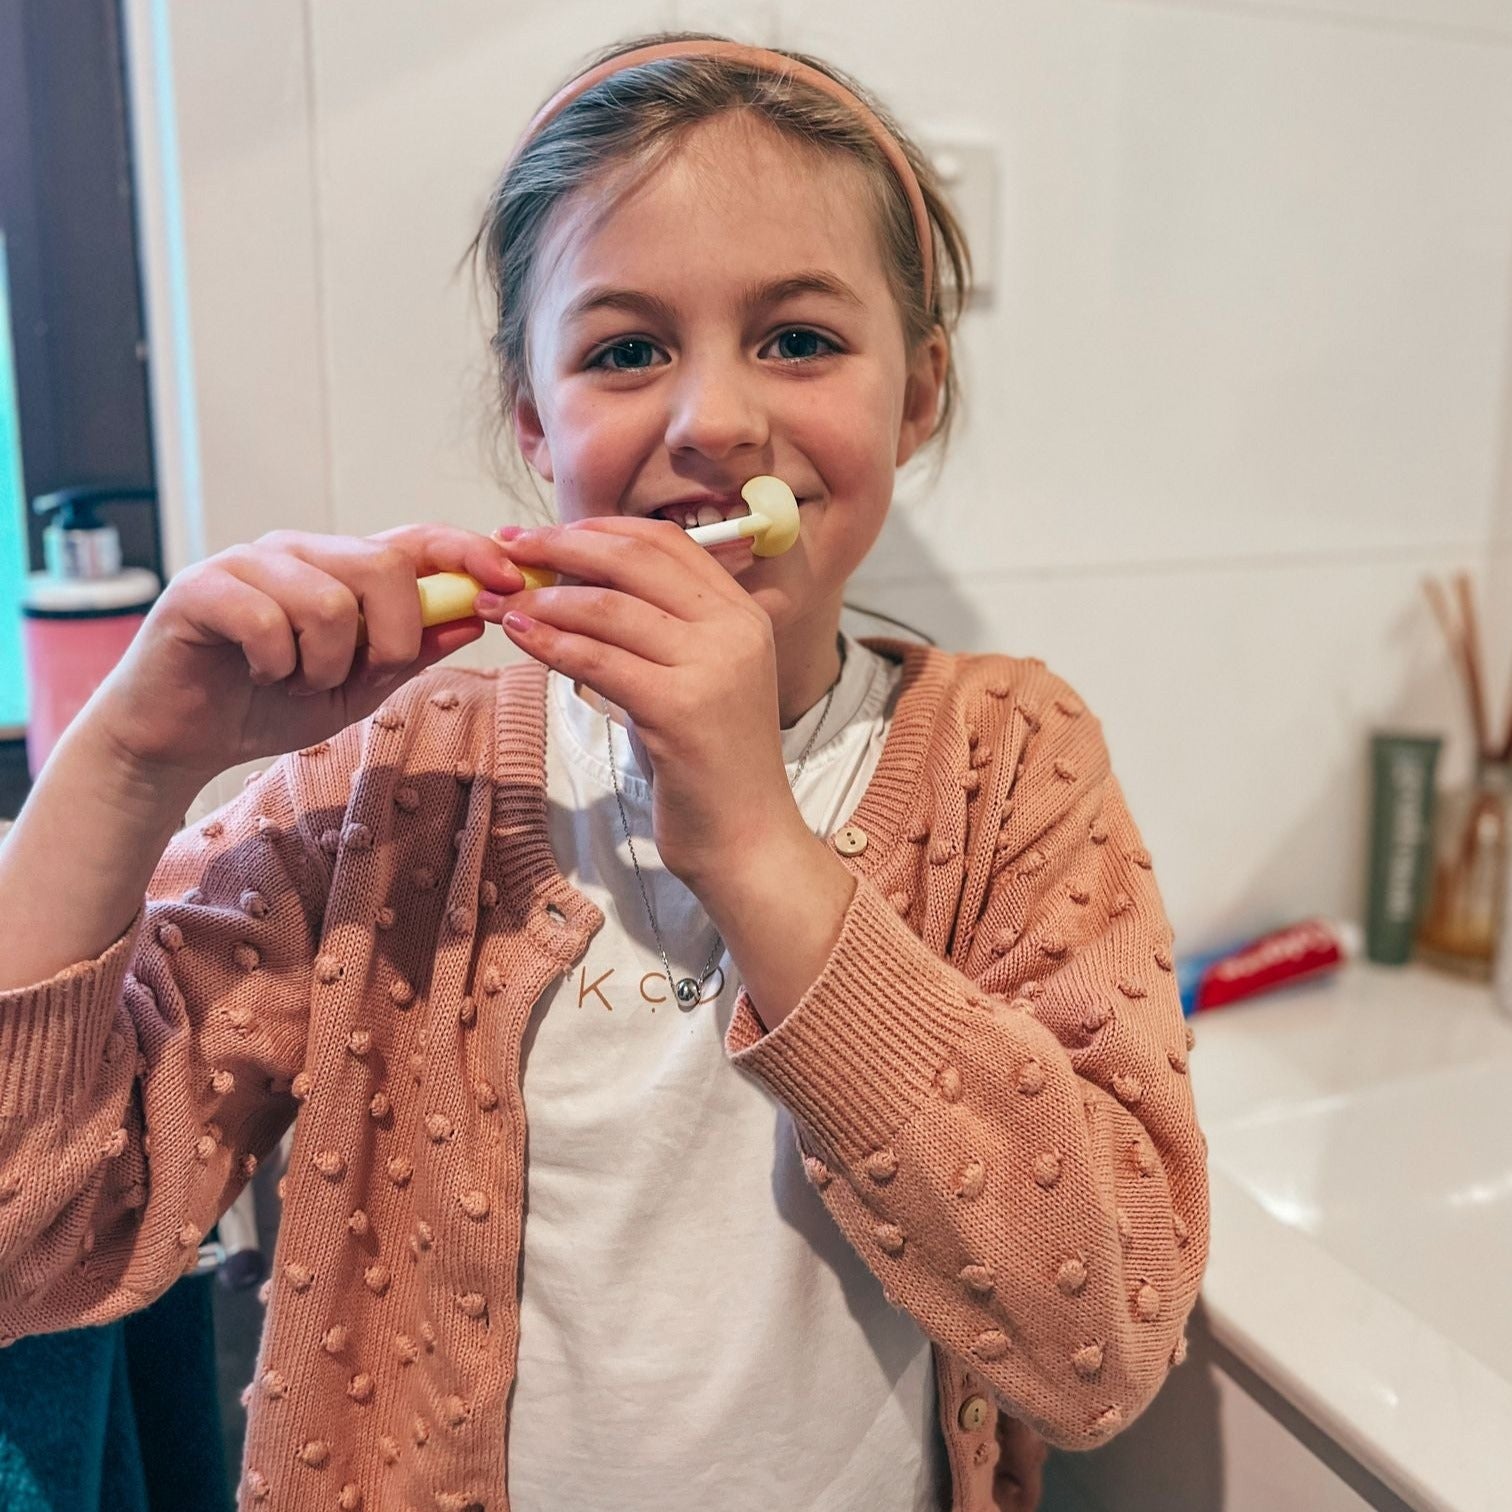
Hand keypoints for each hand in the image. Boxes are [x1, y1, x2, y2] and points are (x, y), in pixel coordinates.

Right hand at [90, 524, 526, 782]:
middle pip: (383, 566)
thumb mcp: (359, 688)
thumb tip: (473, 620)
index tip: (511, 580)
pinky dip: (275, 665)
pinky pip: (268, 620)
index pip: (418, 539)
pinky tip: (258, 675)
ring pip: (328, 600)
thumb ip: (411, 653)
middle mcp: (300, 551)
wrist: (180, 738)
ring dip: (324, 664)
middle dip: (391, 636)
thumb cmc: (268, 705)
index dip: (469, 552)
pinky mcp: (202, 586)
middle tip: (360, 675)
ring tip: (296, 682)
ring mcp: (249, 562)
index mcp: (343, 569)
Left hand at [485, 517, 796, 887]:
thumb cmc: (707, 764)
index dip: (599, 528)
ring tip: (498, 602)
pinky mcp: (681, 709)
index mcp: (742, 613)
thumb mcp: (692, 680)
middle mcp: (735, 629)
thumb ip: (656, 631)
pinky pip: (600, 661)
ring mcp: (713, 667)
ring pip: (611, 608)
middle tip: (506, 546)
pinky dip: (551, 643)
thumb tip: (574, 586)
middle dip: (561, 546)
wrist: (746, 839)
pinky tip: (520, 638)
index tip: (544, 533)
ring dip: (544, 598)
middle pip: (635, 561)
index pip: (665, 541)